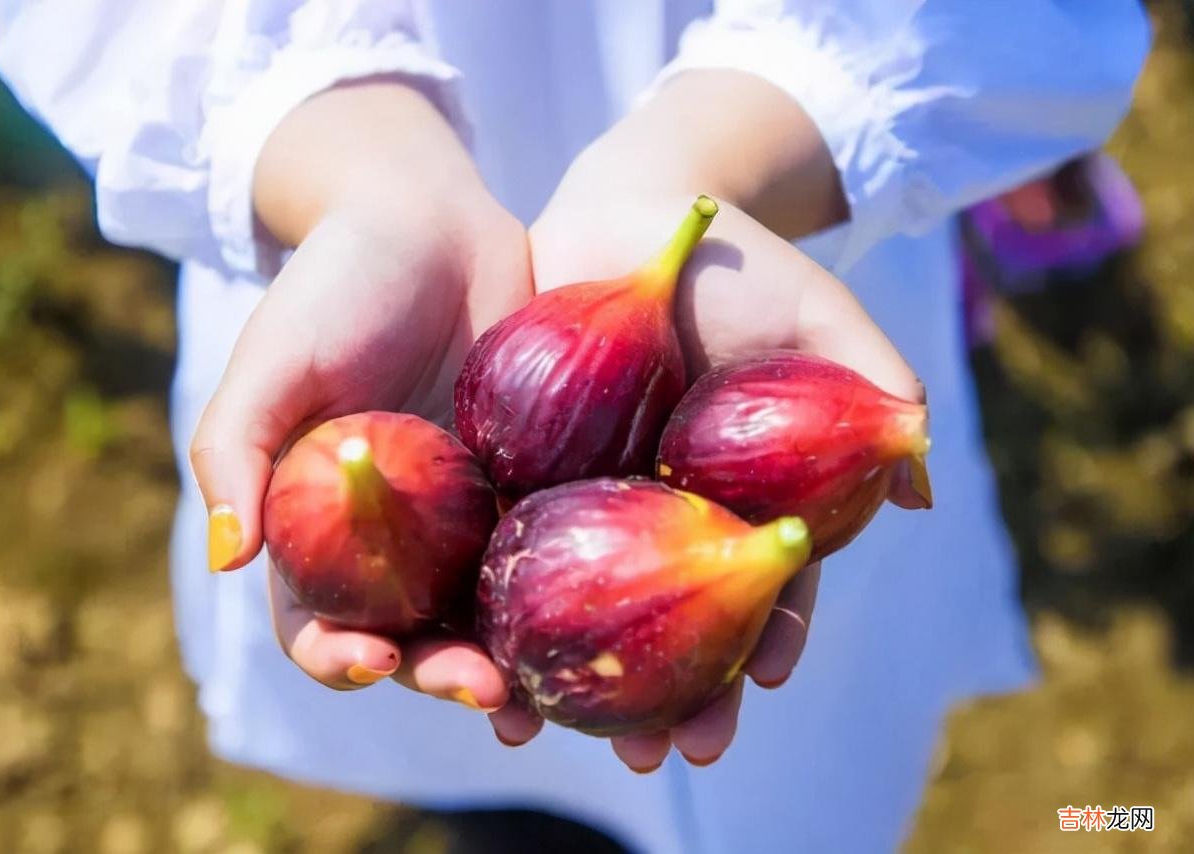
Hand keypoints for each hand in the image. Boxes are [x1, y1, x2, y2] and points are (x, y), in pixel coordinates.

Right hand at [189, 81, 528, 709]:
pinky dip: (572, 591)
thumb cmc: (335, 285)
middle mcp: (399, 536)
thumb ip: (236, 451)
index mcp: (323, 525)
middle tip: (485, 695)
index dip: (338, 656)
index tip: (371, 662)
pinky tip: (603, 618)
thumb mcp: (272, 360)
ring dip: (513, 660)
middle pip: (417, 633)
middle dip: (443, 674)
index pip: (321, 619)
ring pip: (490, 610)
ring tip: (542, 694)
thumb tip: (224, 558)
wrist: (428, 219)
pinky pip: (555, 547)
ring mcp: (471, 514)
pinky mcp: (534, 480)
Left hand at [492, 108, 927, 767]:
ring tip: (542, 732)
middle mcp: (665, 515)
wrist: (635, 211)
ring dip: (563, 676)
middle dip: (667, 694)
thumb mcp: (817, 315)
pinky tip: (469, 652)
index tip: (760, 678)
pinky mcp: (521, 472)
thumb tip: (922, 479)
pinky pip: (502, 547)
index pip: (760, 585)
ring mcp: (591, 499)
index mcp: (739, 500)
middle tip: (664, 755)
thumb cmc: (736, 264)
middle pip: (665, 621)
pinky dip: (487, 604)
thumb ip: (868, 382)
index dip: (766, 634)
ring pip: (576, 606)